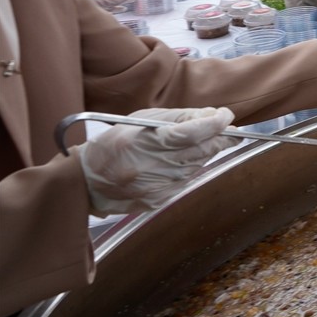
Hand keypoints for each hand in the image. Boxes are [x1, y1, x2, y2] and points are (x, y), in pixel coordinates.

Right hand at [79, 107, 236, 215]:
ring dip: (207, 152)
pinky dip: (193, 167)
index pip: (191, 133)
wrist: (86, 182)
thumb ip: (180, 117)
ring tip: (208, 140)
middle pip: (200, 151)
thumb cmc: (114, 144)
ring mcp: (156, 187)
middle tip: (230, 129)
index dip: (214, 124)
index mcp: (144, 142)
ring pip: (197, 166)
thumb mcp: (143, 120)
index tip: (226, 116)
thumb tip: (213, 116)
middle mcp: (151, 167)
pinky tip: (187, 159)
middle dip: (220, 138)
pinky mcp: (158, 200)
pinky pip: (187, 180)